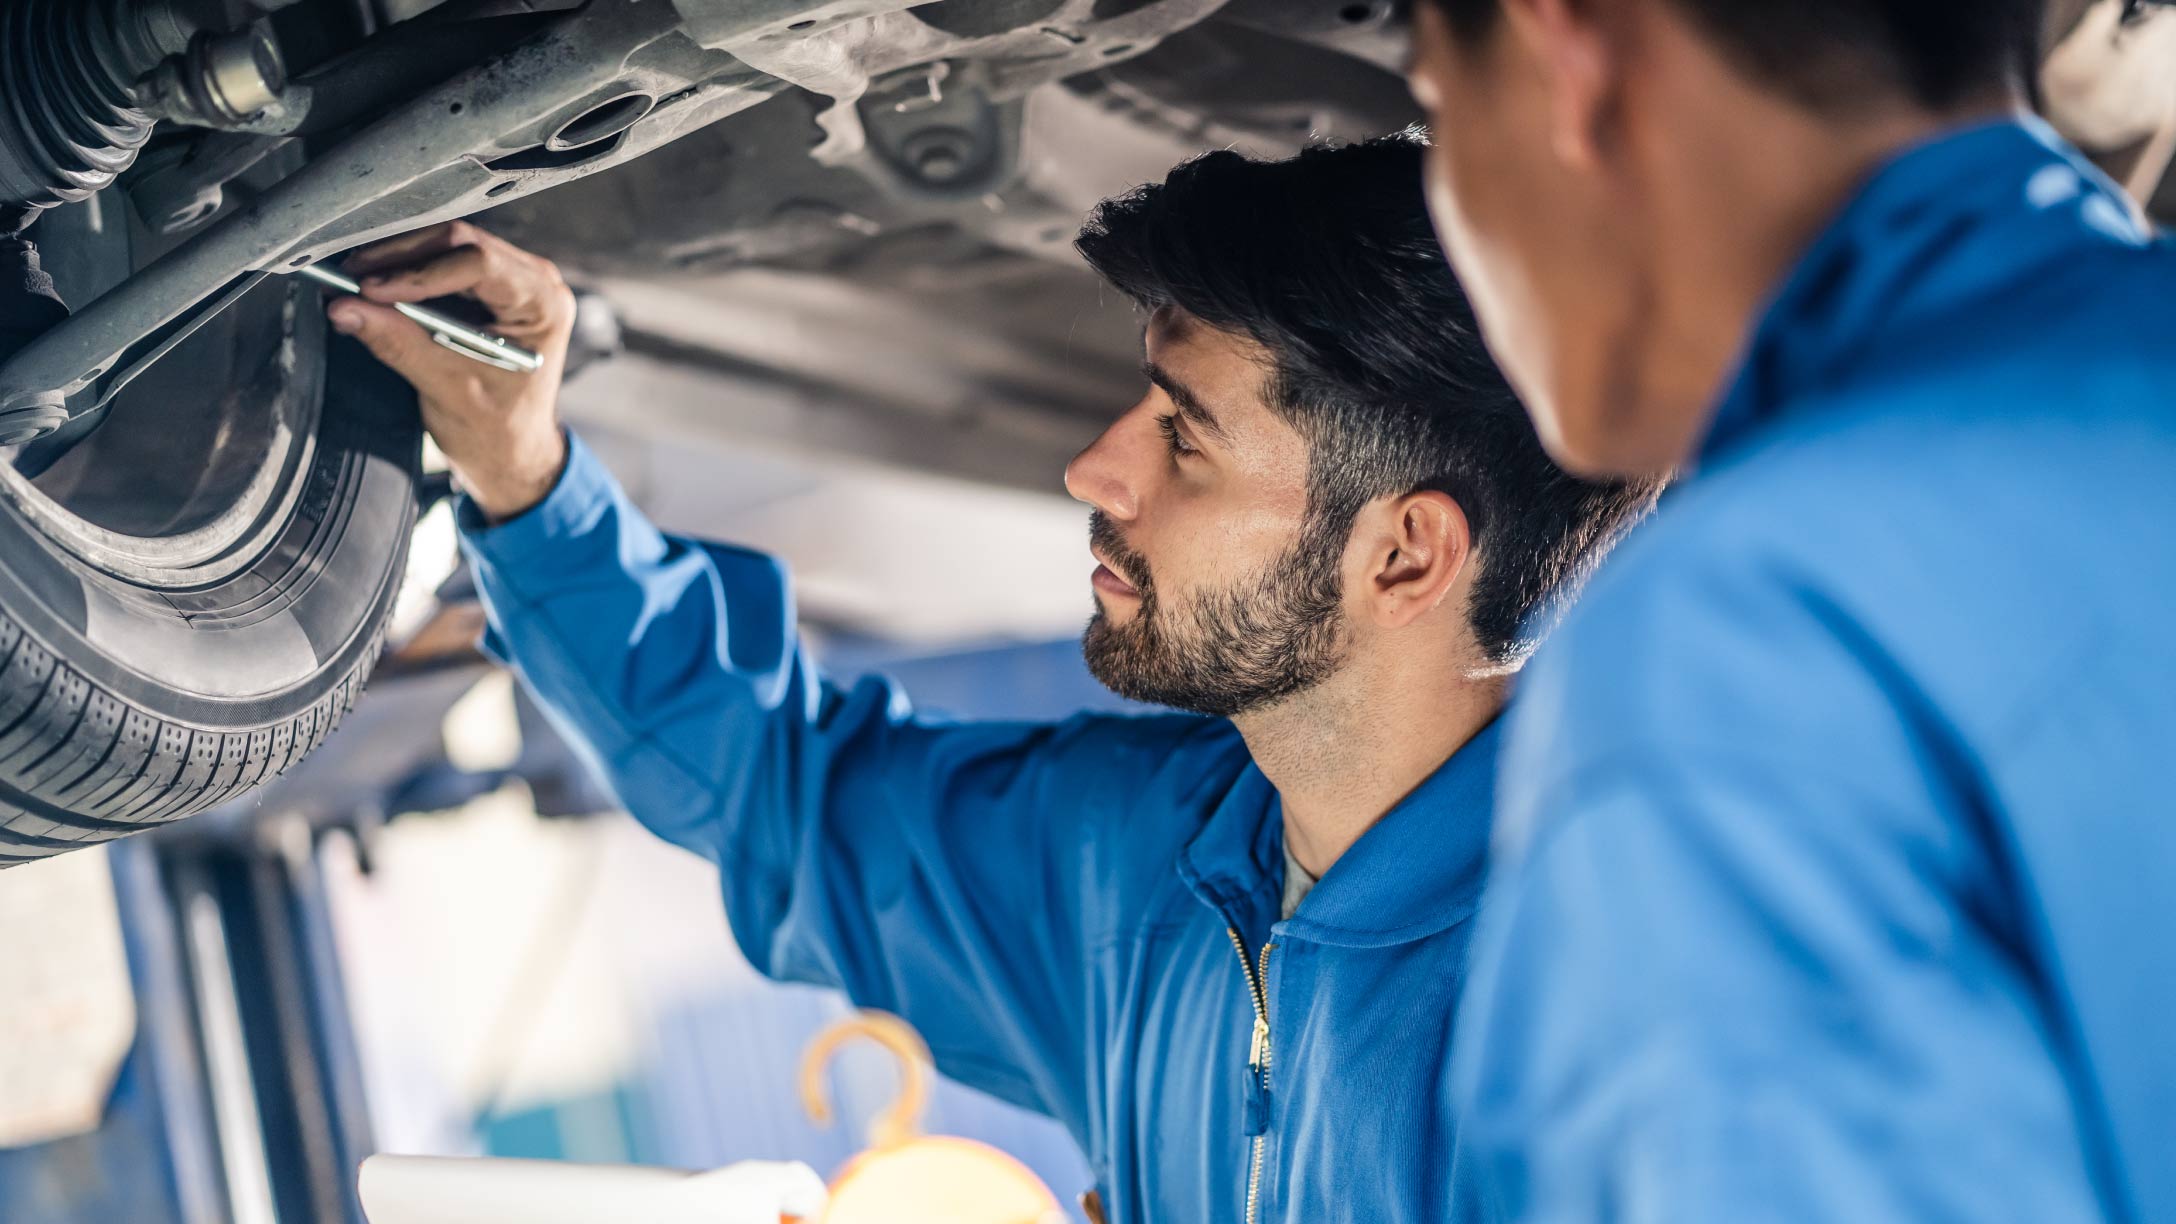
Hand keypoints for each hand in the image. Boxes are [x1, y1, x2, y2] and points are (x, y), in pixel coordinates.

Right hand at [328, 221, 574, 521]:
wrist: (514, 451)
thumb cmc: (500, 429)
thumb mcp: (448, 389)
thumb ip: (399, 344)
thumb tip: (346, 308)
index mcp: (543, 305)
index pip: (479, 264)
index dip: (420, 271)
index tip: (372, 289)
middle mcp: (534, 282)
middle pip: (459, 244)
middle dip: (400, 258)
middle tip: (348, 276)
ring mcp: (511, 280)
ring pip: (445, 247)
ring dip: (397, 261)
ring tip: (352, 281)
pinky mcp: (486, 288)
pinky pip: (440, 264)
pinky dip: (404, 273)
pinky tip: (370, 287)